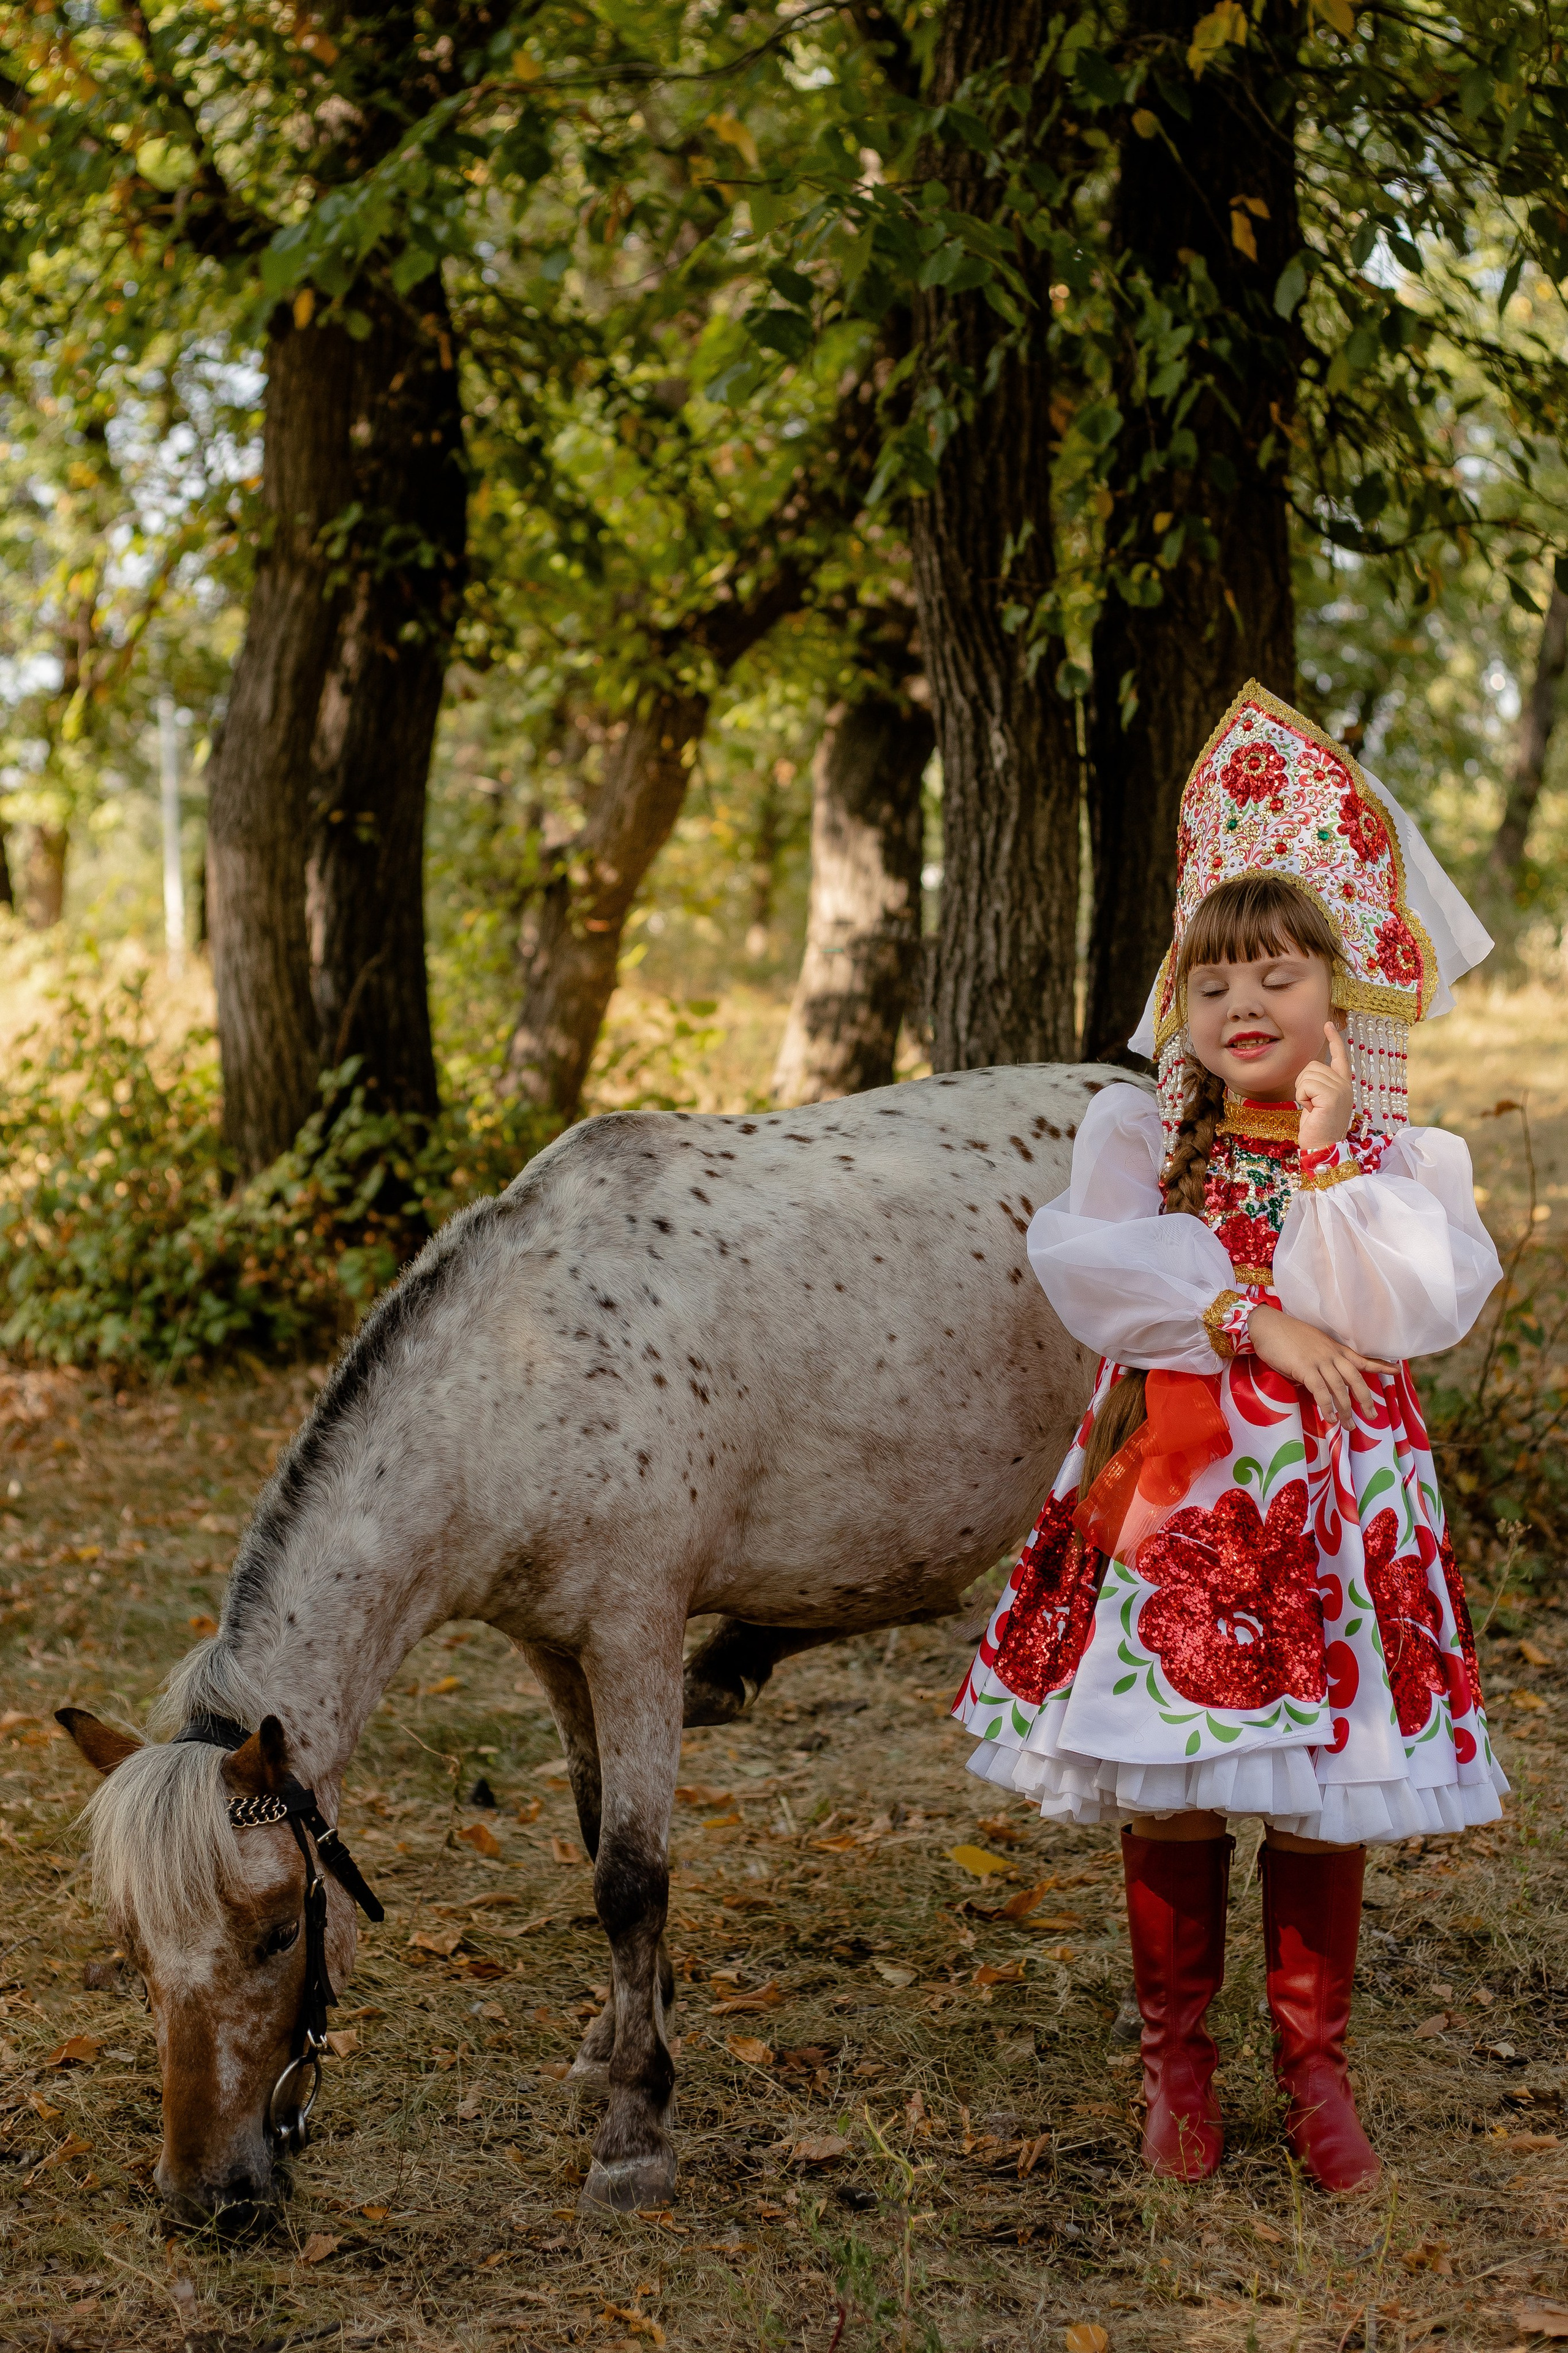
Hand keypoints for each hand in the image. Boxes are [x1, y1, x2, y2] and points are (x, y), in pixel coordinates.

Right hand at [1247, 1306, 1394, 1429]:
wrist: (1266, 1325)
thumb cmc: (1284, 1335)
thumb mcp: (1310, 1345)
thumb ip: (1320, 1361)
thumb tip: (1322, 1381)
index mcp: (1334, 1348)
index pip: (1362, 1359)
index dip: (1380, 1365)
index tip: (1397, 1371)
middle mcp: (1331, 1354)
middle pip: (1356, 1379)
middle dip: (1365, 1399)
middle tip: (1372, 1416)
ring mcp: (1319, 1361)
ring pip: (1340, 1389)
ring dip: (1346, 1410)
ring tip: (1349, 1426)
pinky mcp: (1305, 1368)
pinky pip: (1321, 1391)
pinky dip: (1327, 1407)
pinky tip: (1330, 1419)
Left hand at [1295, 1021, 1353, 1151]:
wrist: (1323, 1149)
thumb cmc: (1317, 1128)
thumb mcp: (1318, 1102)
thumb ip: (1318, 1085)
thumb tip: (1310, 1071)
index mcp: (1343, 1084)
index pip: (1339, 1056)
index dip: (1334, 1039)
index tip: (1328, 1024)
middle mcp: (1345, 1084)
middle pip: (1313, 1065)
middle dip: (1303, 1084)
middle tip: (1310, 1104)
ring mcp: (1340, 1089)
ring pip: (1307, 1074)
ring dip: (1302, 1092)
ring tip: (1312, 1108)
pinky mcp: (1332, 1096)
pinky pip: (1305, 1085)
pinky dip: (1301, 1098)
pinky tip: (1310, 1110)